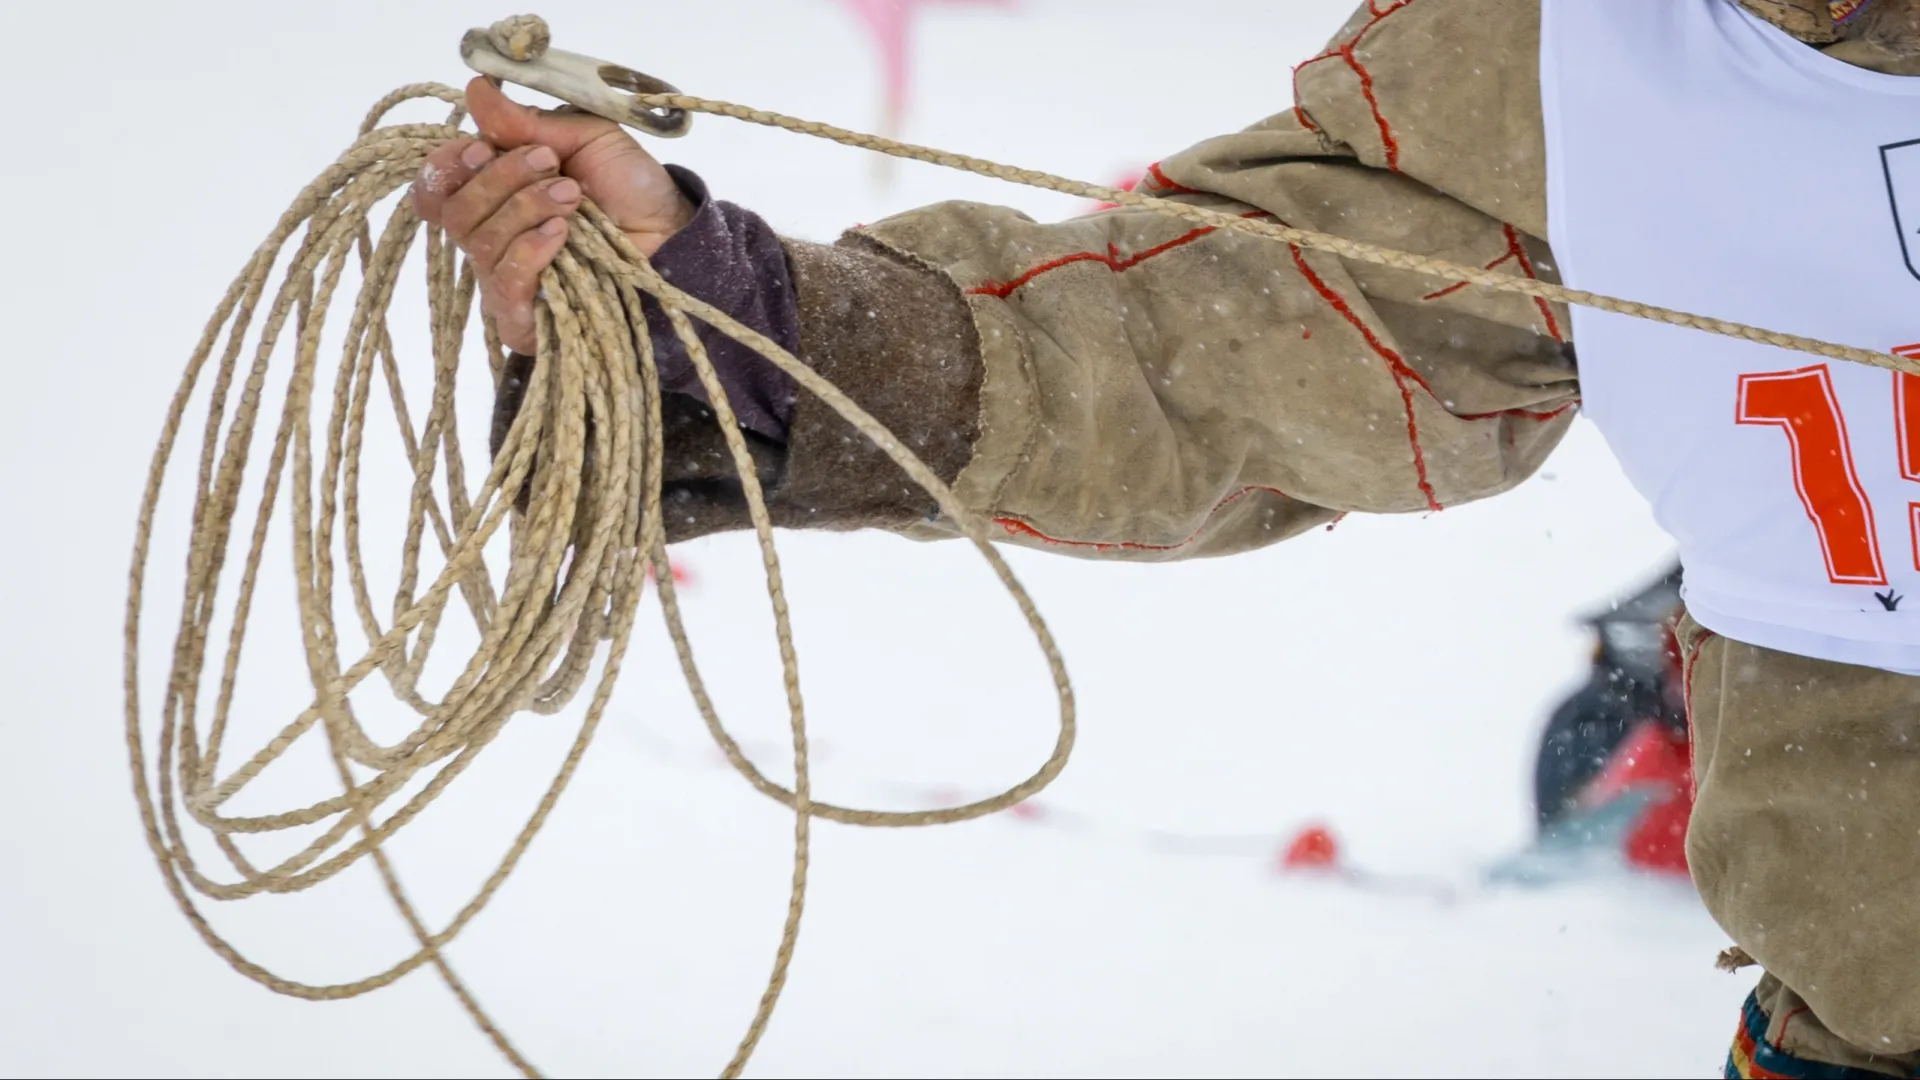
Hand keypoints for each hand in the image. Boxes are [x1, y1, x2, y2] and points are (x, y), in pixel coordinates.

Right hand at [412, 76, 696, 352]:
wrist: (674, 239)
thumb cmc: (631, 189)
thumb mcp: (584, 139)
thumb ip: (527, 123)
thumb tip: (476, 89)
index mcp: (494, 192)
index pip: (438, 184)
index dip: (451, 164)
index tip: (486, 147)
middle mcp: (490, 235)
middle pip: (454, 211)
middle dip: (501, 180)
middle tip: (554, 167)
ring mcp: (504, 279)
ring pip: (478, 242)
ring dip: (525, 208)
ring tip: (574, 197)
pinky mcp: (522, 317)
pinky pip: (504, 283)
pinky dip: (529, 250)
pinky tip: (560, 234)